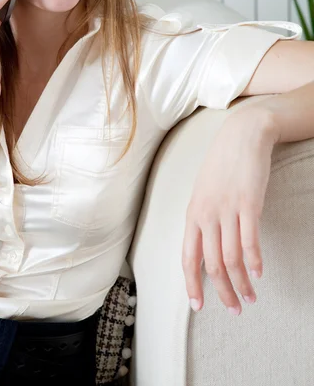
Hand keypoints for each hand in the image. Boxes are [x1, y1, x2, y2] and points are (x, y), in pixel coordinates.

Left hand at [182, 109, 275, 315]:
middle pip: (211, 265)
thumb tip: (205, 246)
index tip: (199, 306)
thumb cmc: (222, 164)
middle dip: (222, 292)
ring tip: (250, 298)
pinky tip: (259, 273)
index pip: (187, 257)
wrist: (241, 136)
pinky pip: (250, 241)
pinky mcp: (249, 204)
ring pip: (231, 259)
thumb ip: (203, 218)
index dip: (192, 285)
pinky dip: (254, 262)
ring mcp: (227, 210)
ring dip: (241, 284)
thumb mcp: (203, 191)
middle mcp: (206, 215)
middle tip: (234, 309)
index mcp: (192, 213)